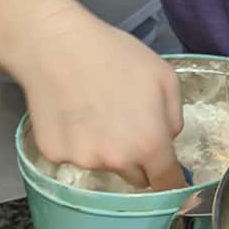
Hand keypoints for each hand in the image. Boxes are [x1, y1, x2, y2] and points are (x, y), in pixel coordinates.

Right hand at [9, 5, 185, 190]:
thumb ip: (174, 117)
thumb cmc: (114, 55)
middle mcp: (116, 160)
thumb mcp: (164, 77)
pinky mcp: (54, 155)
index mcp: (149, 144)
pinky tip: (73, 112)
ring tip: (95, 110)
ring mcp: (82, 160)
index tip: (170, 177)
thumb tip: (167, 139)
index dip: (171, 182)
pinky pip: (74, 156)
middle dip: (138, 161)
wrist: (55, 45)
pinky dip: (77, 142)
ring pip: (104, 165)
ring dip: (106, 150)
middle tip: (127, 124)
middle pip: (136, 178)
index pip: (167, 183)